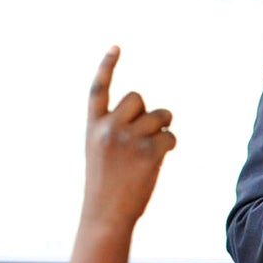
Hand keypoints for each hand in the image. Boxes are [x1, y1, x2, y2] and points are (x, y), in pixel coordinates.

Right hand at [81, 47, 175, 229]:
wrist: (105, 215)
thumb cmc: (105, 188)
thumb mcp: (100, 154)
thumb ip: (116, 131)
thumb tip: (152, 118)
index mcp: (93, 126)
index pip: (98, 88)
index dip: (107, 65)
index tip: (116, 47)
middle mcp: (109, 127)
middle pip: (137, 98)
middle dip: (147, 112)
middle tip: (146, 133)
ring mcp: (128, 138)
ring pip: (159, 115)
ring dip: (163, 128)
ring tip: (152, 149)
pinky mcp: (148, 152)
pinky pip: (170, 136)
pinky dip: (170, 145)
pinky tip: (159, 159)